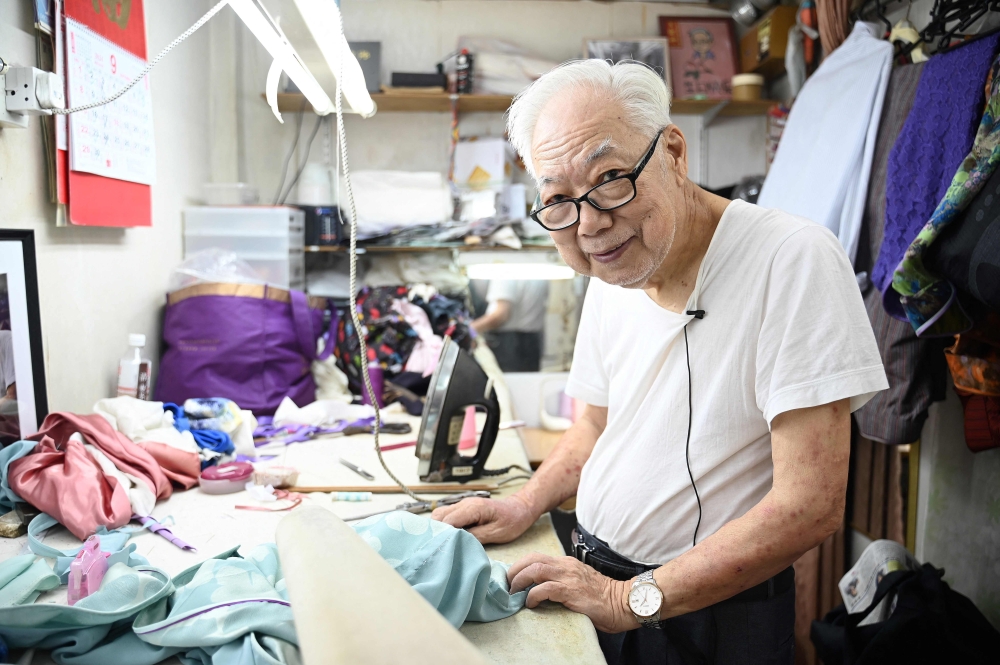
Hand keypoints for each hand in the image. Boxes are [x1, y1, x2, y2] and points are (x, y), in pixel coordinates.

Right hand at [430, 494, 535, 543]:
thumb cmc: (512, 521)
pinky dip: (444, 526)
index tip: (440, 550)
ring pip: (440, 515)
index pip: (447, 521)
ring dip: (439, 529)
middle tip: (440, 549)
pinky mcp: (463, 509)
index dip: (442, 535)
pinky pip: (447, 516)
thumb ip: (475, 537)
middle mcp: (464, 503)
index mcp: (473, 508)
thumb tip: (456, 543)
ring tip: (443, 545)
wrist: (520, 509)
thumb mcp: (496, 533)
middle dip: (437, 532)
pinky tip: (449, 539)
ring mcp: (462, 505)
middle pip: (439, 516)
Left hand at [507, 552, 636, 633]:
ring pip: (535, 570)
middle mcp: (566, 566)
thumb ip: (562, 581)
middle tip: (506, 585)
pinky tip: (530, 603)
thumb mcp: (579, 583)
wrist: (624, 602)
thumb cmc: (602, 597)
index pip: (537, 557)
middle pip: (532, 560)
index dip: (520, 565)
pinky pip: (545, 588)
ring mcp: (569, 577)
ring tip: (513, 593)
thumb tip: (540, 590)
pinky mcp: (571, 591)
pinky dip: (533, 594)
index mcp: (567, 563)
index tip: (510, 577)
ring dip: (519, 580)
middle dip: (514, 571)